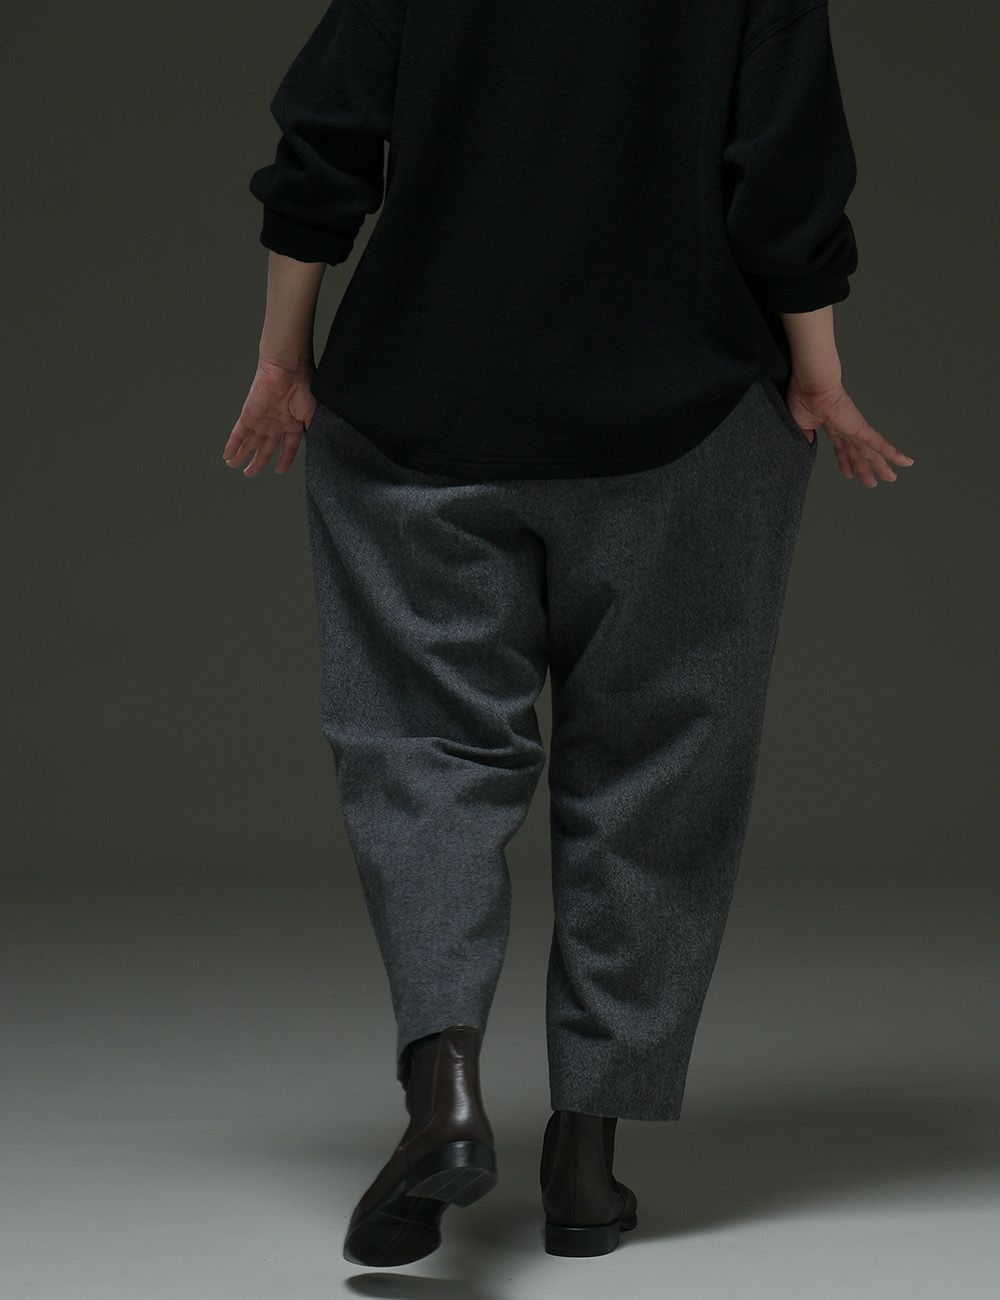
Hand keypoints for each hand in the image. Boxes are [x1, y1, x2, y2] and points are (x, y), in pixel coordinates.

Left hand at [223, 358, 317, 476]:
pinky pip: (238, 433)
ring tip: (234, 466)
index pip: (287, 448)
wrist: (289, 368)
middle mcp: (276, 423)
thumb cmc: (305, 386)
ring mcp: (262, 419)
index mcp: (293, 424)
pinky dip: (233, 445)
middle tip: (249, 473)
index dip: (284, 460)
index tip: (279, 470)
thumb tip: (319, 450)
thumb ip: (313, 432)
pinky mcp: (249, 414)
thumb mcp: (314, 415)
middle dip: (257, 461)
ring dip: (242, 455)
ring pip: (250, 442)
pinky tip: (228, 455)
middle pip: (265, 447)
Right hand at [787, 378, 914, 486]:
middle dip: (865, 469)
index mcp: (831, 426)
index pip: (841, 448)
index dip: (845, 462)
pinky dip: (893, 453)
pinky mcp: (860, 429)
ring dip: (881, 467)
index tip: (849, 474)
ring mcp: (855, 429)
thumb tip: (805, 448)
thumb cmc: (803, 398)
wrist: (811, 386)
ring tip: (891, 478)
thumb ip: (805, 438)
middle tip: (873, 482)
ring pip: (871, 453)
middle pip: (858, 453)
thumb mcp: (799, 425)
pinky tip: (906, 462)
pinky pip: (880, 444)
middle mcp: (846, 429)